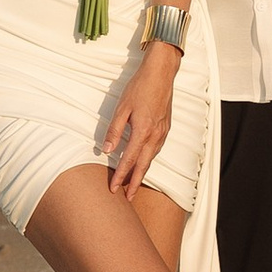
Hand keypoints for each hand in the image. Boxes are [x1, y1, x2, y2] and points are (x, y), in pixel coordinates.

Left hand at [103, 41, 180, 198]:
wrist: (161, 73)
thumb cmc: (140, 87)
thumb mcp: (122, 107)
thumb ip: (114, 130)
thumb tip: (106, 149)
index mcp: (143, 131)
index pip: (129, 160)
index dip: (121, 176)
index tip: (113, 189)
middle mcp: (155, 135)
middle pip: (144, 165)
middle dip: (135, 183)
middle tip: (127, 198)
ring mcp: (162, 132)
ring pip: (151, 159)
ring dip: (142, 173)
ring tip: (133, 185)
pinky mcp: (166, 128)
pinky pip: (156, 150)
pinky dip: (149, 160)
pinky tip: (144, 162)